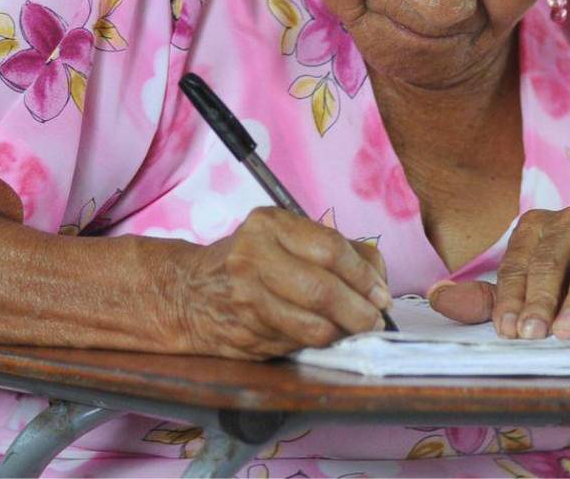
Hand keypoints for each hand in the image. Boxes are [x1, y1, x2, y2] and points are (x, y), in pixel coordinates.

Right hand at [173, 206, 390, 359]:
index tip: (381, 292)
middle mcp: (253, 258)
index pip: (331, 250)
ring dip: (344, 333)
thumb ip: (333, 247)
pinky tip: (326, 335)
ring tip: (357, 330)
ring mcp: (247, 300)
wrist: (188, 291)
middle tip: (376, 320)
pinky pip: (297, 344)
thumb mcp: (284, 235)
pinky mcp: (246, 334)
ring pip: (313, 326)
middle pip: (323, 290)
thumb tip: (378, 276)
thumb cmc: (249, 259)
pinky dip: (320, 343)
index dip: (364, 276)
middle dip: (360, 311)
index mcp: (269, 225)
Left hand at [429, 207, 569, 339]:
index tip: (506, 331)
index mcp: (536, 226)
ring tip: (566, 333)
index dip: (508, 298)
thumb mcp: (530, 297)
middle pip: (548, 262)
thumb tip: (436, 297)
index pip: (516, 263)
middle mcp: (569, 222)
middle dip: (538, 301)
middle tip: (530, 335)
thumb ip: (487, 299)